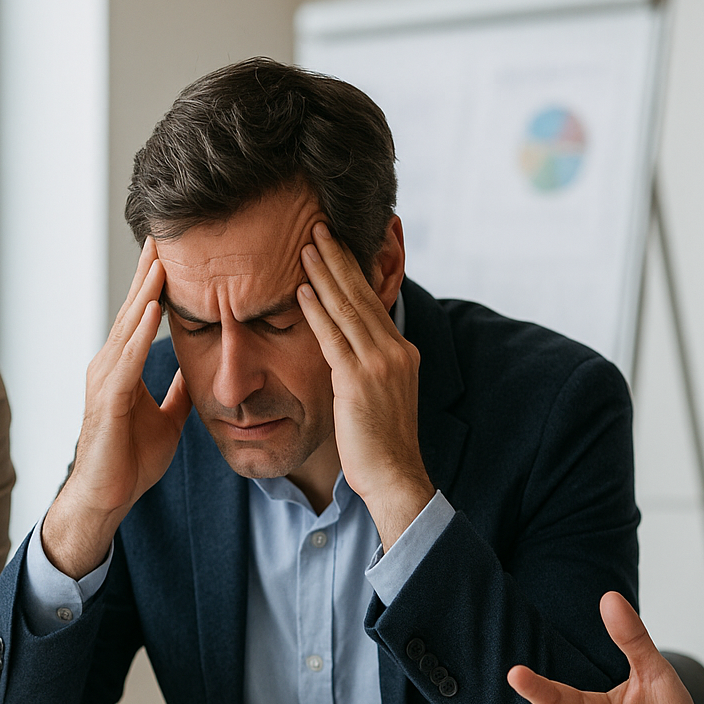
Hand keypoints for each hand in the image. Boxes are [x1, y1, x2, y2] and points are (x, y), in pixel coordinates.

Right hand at [43, 238, 192, 577]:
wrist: (107, 498)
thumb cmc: (130, 461)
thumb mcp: (167, 419)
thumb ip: (178, 392)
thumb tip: (195, 373)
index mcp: (124, 366)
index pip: (143, 314)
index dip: (158, 283)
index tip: (174, 250)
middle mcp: (110, 364)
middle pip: (133, 308)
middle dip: (149, 272)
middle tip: (163, 233)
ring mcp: (105, 379)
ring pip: (128, 326)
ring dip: (145, 292)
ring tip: (161, 259)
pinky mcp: (107, 400)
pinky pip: (126, 359)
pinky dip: (140, 332)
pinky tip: (153, 308)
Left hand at [297, 222, 432, 548]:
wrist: (395, 476)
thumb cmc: (382, 445)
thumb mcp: (381, 396)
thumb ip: (366, 367)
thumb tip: (345, 353)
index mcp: (401, 352)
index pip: (373, 302)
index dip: (353, 271)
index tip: (336, 245)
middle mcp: (395, 351)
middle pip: (362, 295)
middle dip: (339, 259)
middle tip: (319, 227)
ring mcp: (379, 364)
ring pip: (347, 309)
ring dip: (325, 274)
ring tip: (307, 245)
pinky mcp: (359, 381)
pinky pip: (333, 338)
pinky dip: (317, 311)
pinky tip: (302, 291)